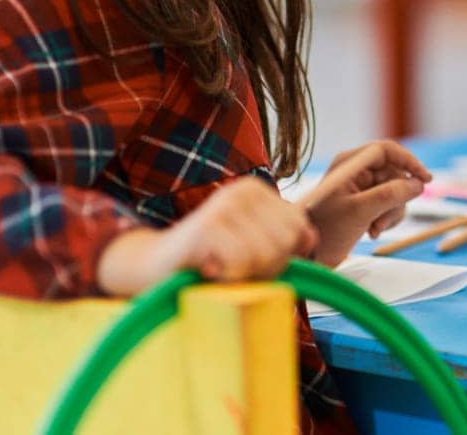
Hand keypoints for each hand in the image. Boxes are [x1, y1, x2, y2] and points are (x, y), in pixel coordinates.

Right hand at [96, 175, 316, 295]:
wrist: (155, 267)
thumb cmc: (210, 260)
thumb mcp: (253, 247)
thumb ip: (284, 241)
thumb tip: (311, 238)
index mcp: (257, 190)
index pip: (297, 228)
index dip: (280, 255)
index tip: (250, 257)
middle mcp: (242, 190)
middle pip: (285, 242)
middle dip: (264, 266)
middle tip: (233, 265)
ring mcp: (224, 205)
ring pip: (265, 254)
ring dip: (244, 274)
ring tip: (220, 266)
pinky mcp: (208, 226)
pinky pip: (241, 262)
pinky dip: (227, 276)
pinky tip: (208, 269)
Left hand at [297, 140, 430, 266]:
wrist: (310, 257)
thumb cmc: (327, 230)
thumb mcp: (360, 211)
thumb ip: (390, 195)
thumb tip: (419, 185)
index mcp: (350, 163)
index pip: (386, 150)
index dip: (408, 161)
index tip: (426, 179)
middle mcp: (357, 171)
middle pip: (394, 174)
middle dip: (396, 198)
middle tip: (384, 219)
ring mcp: (361, 188)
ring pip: (395, 192)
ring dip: (391, 213)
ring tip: (375, 228)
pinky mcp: (365, 204)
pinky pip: (389, 205)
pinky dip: (386, 219)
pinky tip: (371, 232)